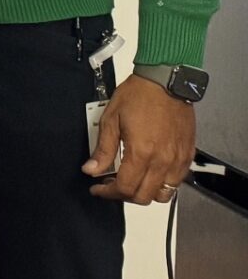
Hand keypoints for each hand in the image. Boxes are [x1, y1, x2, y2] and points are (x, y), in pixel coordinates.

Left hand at [85, 75, 196, 203]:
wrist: (165, 81)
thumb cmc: (139, 95)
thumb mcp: (111, 120)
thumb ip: (103, 150)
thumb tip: (91, 169)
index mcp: (142, 152)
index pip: (125, 188)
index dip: (108, 193)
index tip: (97, 188)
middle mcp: (163, 160)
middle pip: (144, 197)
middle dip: (124, 195)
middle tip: (111, 185)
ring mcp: (178, 159)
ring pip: (163, 194)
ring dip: (145, 193)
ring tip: (132, 181)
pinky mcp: (188, 154)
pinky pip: (177, 181)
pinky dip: (162, 184)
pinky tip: (150, 173)